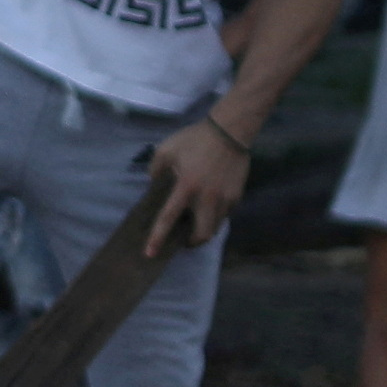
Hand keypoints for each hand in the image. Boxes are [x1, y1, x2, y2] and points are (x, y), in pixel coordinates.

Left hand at [145, 118, 247, 253]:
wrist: (229, 132)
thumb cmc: (194, 140)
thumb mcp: (166, 151)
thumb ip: (155, 171)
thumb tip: (154, 187)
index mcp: (186, 187)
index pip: (169, 218)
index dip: (158, 237)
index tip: (150, 254)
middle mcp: (207, 198)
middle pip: (201, 234)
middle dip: (191, 243)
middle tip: (182, 240)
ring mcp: (225, 199)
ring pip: (215, 227)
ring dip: (203, 230)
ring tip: (193, 224)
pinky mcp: (237, 197)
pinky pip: (224, 215)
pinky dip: (214, 217)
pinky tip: (207, 208)